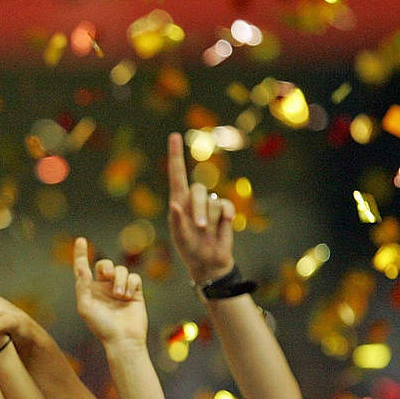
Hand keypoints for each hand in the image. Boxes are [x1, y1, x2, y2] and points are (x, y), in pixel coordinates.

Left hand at [73, 238, 147, 345]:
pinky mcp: (135, 292)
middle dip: (107, 267)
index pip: (83, 268)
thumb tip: (81, 268)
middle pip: (105, 264)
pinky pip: (134, 277)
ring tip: (120, 295)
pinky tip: (129, 295)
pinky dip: (131, 284)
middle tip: (109, 277)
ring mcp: (120, 289)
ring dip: (120, 280)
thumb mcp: (85, 307)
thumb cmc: (101, 326)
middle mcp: (104, 287)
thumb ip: (82, 286)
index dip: (81, 254)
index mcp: (90, 290)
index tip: (81, 240)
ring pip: (121, 269)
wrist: (124, 339)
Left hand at [166, 132, 236, 284]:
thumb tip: (174, 204)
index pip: (177, 174)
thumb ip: (177, 221)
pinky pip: (225, 205)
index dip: (176, 155)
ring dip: (209, 218)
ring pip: (212, 201)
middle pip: (198, 190)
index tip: (174, 136)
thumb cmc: (189, 249)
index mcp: (178, 202)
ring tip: (206, 231)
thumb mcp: (179, 238)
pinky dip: (224, 215)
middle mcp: (193, 200)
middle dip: (198, 208)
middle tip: (199, 226)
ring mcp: (210, 204)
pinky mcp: (224, 211)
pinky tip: (223, 224)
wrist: (208, 261)